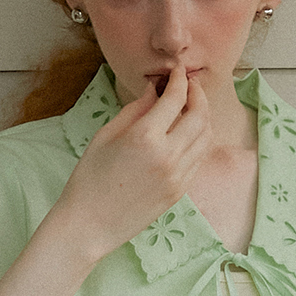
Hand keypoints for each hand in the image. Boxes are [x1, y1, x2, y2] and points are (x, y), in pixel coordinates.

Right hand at [50, 65, 210, 262]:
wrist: (90, 224)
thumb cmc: (90, 178)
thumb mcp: (106, 135)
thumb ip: (135, 109)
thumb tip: (155, 90)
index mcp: (145, 136)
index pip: (176, 98)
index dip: (180, 79)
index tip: (178, 71)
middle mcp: (168, 155)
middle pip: (200, 115)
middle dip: (198, 94)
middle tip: (190, 85)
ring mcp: (178, 176)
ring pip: (206, 137)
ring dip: (202, 117)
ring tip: (190, 107)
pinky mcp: (180, 191)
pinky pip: (199, 159)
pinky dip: (198, 140)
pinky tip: (186, 134)